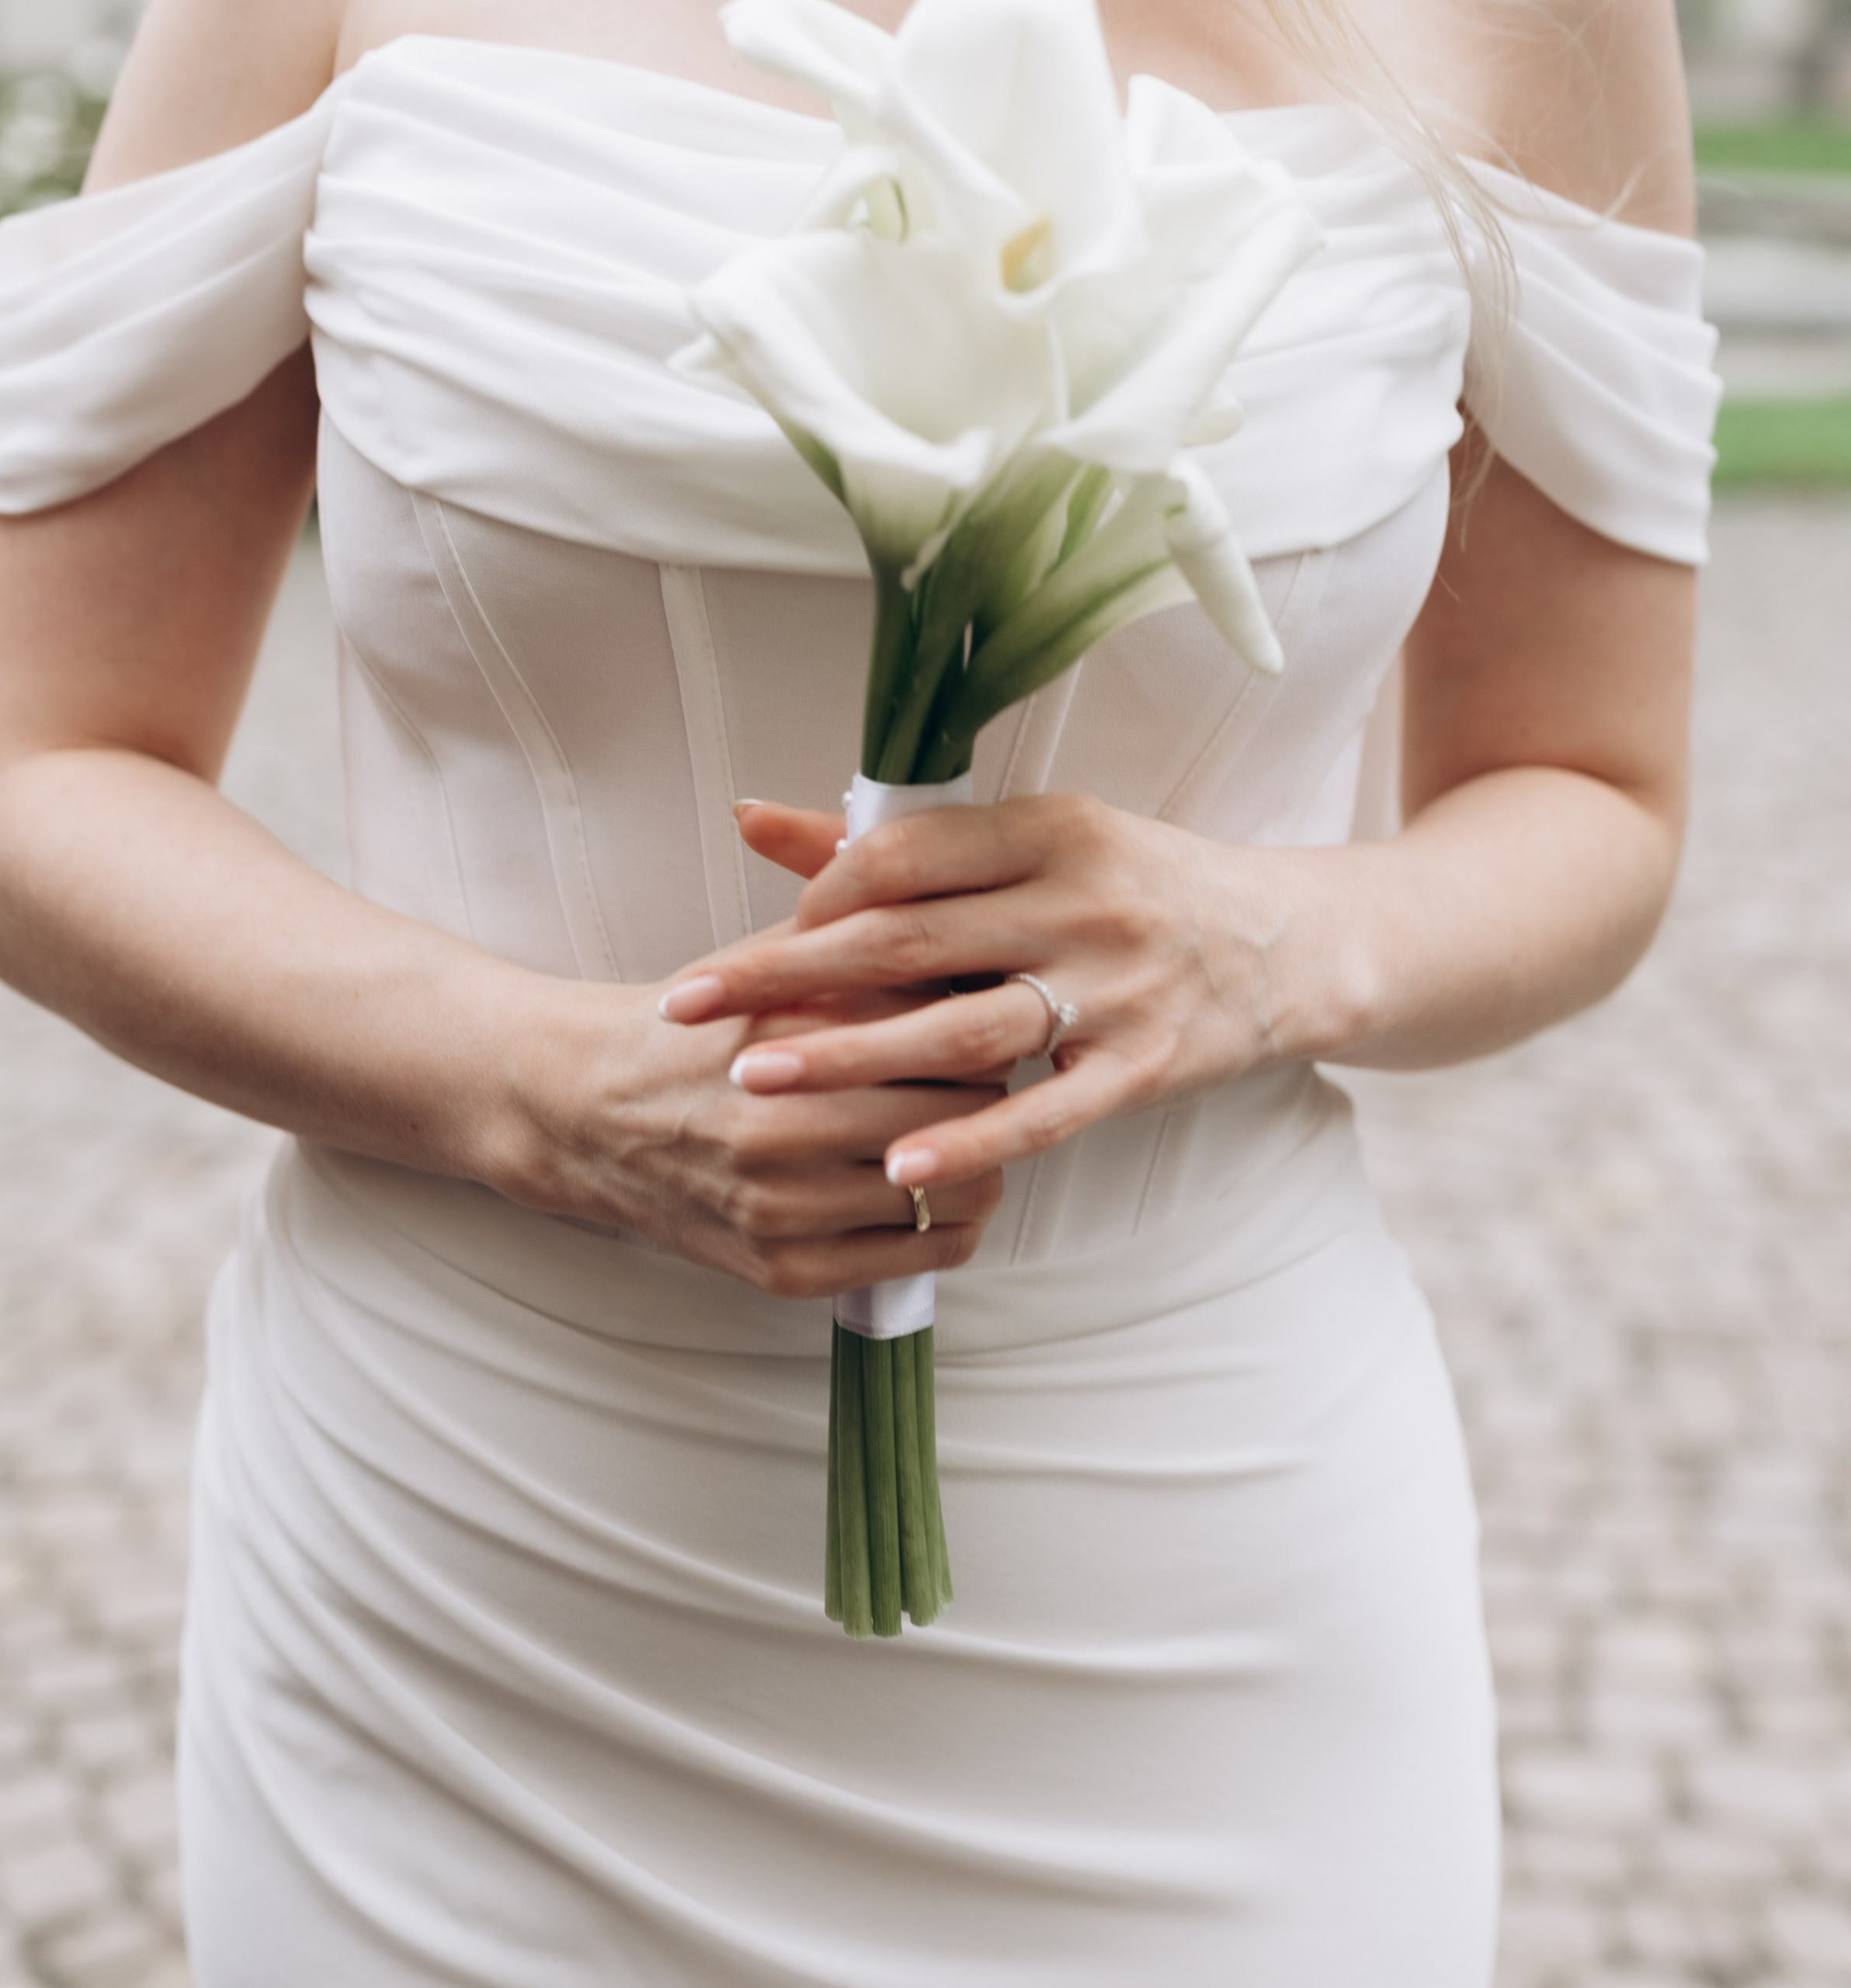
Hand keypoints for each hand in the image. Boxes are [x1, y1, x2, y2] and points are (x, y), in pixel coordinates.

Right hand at [498, 968, 1007, 1299]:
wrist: (583, 1108)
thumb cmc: (695, 1027)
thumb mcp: (773, 959)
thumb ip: (870, 941)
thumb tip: (981, 945)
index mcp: (788, 1037)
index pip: (952, 1038)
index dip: (982, 1026)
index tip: (981, 1020)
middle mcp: (780, 1127)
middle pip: (965, 1116)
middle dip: (986, 1092)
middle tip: (976, 1077)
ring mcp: (781, 1209)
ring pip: (956, 1195)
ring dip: (973, 1162)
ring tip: (955, 1133)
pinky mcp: (784, 1271)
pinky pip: (921, 1258)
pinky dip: (945, 1224)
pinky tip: (926, 1188)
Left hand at [656, 793, 1346, 1191]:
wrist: (1296, 944)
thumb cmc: (1142, 886)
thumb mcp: (1037, 842)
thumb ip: (897, 842)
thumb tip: (750, 818)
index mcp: (1052, 829)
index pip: (907, 856)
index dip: (820, 893)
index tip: (761, 933)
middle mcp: (1082, 902)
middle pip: (909, 941)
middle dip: (787, 973)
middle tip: (692, 1002)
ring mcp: (1117, 990)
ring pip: (960, 1029)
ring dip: (850, 1059)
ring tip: (757, 1079)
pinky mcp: (1144, 1068)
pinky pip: (1042, 1113)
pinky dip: (965, 1141)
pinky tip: (892, 1169)